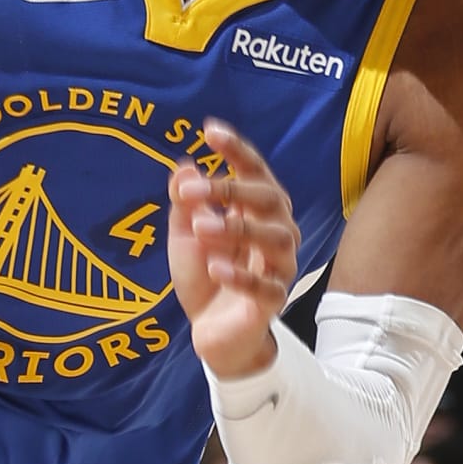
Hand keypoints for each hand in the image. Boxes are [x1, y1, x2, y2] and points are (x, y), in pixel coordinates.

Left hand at [169, 124, 299, 379]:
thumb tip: (182, 166)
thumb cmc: (205, 276)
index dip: (237, 151)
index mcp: (257, 210)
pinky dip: (241, 276)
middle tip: (193, 191)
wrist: (212, 332)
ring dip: (237, 229)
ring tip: (201, 228)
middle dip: (232, 189)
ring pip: (275, 238)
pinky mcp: (274, 301)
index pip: (254, 172)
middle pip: (270, 199)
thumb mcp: (185, 236)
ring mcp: (280, 266)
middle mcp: (277, 231)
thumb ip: (185, 204)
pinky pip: (267, 286)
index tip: (210, 132)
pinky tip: (215, 267)